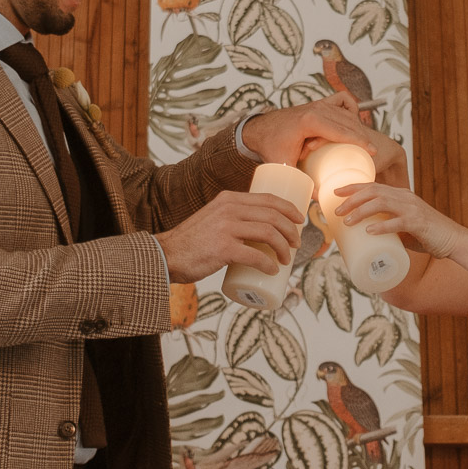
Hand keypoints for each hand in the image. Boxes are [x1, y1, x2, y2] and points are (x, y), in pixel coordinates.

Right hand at [157, 190, 305, 283]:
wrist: (167, 255)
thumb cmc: (192, 242)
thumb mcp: (213, 218)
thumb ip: (230, 218)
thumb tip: (258, 231)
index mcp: (228, 199)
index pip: (268, 199)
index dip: (289, 209)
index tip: (300, 220)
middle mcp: (228, 209)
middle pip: (272, 215)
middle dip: (291, 230)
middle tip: (296, 244)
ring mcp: (226, 228)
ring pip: (268, 233)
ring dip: (284, 247)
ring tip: (287, 258)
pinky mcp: (223, 248)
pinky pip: (255, 255)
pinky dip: (268, 264)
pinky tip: (273, 270)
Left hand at [242, 93, 408, 181]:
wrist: (260, 128)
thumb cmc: (271, 145)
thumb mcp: (284, 165)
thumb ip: (302, 180)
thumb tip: (319, 196)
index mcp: (309, 121)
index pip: (341, 130)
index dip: (359, 140)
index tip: (372, 150)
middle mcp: (317, 108)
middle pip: (348, 121)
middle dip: (362, 136)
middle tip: (372, 151)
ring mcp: (319, 103)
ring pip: (347, 113)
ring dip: (356, 127)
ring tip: (363, 144)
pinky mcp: (319, 103)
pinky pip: (343, 101)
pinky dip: (351, 109)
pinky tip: (353, 121)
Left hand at [334, 182, 467, 257]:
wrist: (453, 241)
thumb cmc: (427, 235)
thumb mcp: (404, 226)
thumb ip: (388, 226)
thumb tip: (365, 237)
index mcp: (401, 195)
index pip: (373, 185)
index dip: (353, 187)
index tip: (335, 192)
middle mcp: (405, 198)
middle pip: (373, 191)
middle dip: (352, 199)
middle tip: (337, 210)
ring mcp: (413, 209)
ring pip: (382, 203)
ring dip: (362, 211)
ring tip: (348, 221)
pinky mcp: (419, 223)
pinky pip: (398, 222)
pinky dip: (382, 226)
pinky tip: (369, 231)